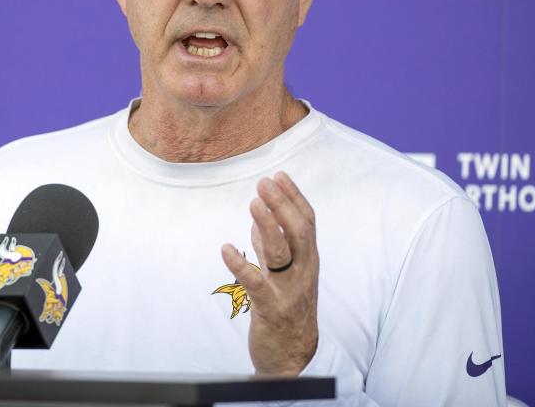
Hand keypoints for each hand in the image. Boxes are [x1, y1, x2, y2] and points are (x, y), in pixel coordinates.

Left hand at [222, 171, 318, 375]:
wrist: (292, 357)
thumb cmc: (287, 310)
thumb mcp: (283, 274)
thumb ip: (272, 248)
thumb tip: (259, 221)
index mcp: (308, 261)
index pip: (307, 222)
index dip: (294, 197)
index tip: (279, 175)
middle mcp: (303, 272)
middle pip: (299, 231)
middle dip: (282, 204)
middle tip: (265, 182)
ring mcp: (288, 290)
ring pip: (281, 252)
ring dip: (267, 225)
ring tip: (254, 203)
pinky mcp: (270, 308)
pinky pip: (255, 283)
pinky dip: (239, 264)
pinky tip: (226, 248)